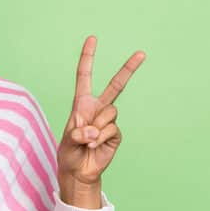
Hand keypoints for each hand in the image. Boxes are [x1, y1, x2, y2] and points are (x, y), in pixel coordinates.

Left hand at [57, 36, 145, 185]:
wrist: (79, 172)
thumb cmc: (69, 153)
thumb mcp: (67, 140)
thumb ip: (78, 133)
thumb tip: (93, 131)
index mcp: (82, 103)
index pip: (85, 76)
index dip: (88, 57)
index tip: (92, 38)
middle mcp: (97, 108)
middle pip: (116, 85)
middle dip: (129, 69)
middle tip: (142, 53)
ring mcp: (108, 120)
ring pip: (110, 113)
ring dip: (96, 128)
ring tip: (87, 140)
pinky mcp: (116, 134)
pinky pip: (112, 129)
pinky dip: (101, 138)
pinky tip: (94, 146)